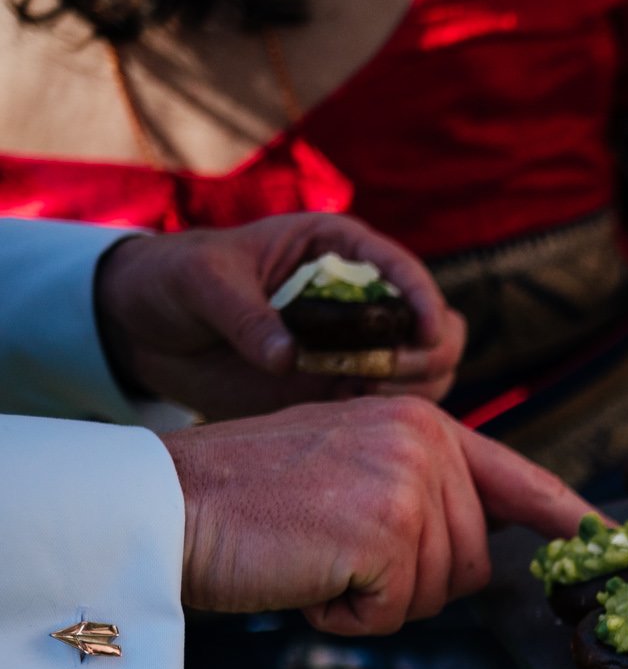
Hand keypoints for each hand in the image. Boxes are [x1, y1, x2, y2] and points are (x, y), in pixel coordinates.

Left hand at [93, 213, 464, 419]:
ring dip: (412, 390)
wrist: (149, 328)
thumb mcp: (202, 281)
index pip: (403, 270)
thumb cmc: (178, 279)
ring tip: (363, 397)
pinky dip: (389, 418)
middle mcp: (362, 300)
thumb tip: (287, 358)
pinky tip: (352, 418)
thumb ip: (245, 315)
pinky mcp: (342, 389)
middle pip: (438, 329)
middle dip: (426, 355)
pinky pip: (392, 407)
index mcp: (338, 250)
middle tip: (381, 377)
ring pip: (427, 372)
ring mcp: (358, 348)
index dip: (423, 300)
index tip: (422, 333)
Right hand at [162, 397, 589, 634]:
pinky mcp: (387, 533)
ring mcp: (410, 486)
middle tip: (335, 552)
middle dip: (412, 581)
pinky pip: (397, 610)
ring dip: (377, 597)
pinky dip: (349, 614)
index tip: (610, 542)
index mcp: (423, 422)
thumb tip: (489, 546)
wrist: (164, 503)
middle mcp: (427, 443)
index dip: (566, 519)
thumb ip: (421, 488)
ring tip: (315, 556)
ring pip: (440, 591)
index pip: (518, 478)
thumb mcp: (348, 464)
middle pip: (475, 561)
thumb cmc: (246, 498)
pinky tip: (306, 577)